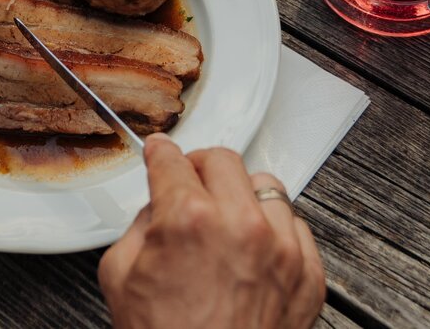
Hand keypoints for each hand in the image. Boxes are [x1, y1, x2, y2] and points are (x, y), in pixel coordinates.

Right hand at [98, 134, 325, 327]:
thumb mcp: (120, 275)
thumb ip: (140, 226)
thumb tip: (158, 207)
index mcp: (189, 220)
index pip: (172, 160)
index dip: (160, 154)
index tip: (160, 154)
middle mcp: (242, 226)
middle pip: (223, 161)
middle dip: (199, 168)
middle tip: (189, 184)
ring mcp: (282, 249)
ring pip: (265, 187)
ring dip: (241, 197)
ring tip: (225, 223)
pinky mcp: (309, 274)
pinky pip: (294, 227)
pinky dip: (272, 230)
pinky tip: (252, 250)